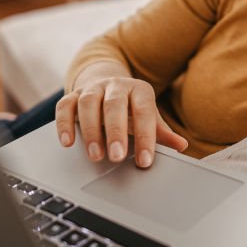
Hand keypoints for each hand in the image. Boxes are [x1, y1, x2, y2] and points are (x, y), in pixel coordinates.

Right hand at [55, 67, 187, 167]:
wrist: (109, 85)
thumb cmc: (132, 108)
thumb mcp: (148, 117)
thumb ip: (162, 132)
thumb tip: (182, 145)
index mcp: (139, 90)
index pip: (144, 111)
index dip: (145, 136)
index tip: (144, 161)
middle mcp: (115, 85)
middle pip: (114, 104)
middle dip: (116, 132)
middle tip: (117, 157)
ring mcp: (92, 89)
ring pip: (88, 104)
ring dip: (91, 130)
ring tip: (95, 156)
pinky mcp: (73, 95)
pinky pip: (64, 105)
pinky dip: (64, 124)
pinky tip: (68, 143)